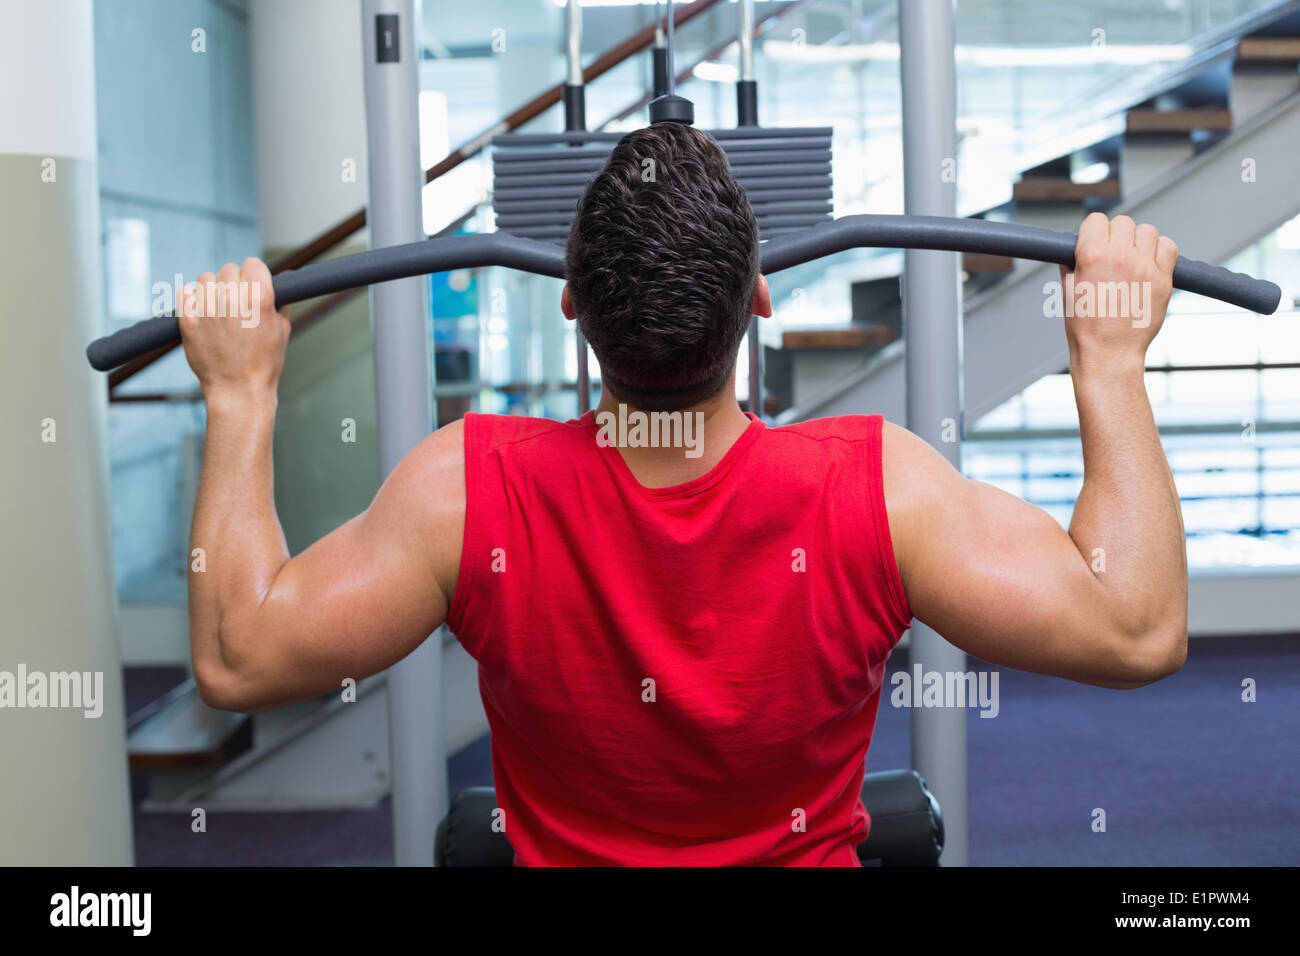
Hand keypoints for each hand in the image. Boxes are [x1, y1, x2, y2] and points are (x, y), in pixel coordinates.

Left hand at [179, 257, 289, 397]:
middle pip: (229, 269)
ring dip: (212, 290)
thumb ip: (277, 303)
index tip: (252, 284)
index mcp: (260, 298)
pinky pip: (185, 292)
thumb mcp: (282, 330)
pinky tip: (202, 314)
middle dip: (234, 283)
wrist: (238, 390)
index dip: (254, 274)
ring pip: (206, 279)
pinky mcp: (188, 318)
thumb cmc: (264, 363)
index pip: (252, 263)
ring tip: (219, 311)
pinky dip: (193, 300)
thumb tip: (274, 288)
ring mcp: (208, 307)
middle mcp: (233, 298)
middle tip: (236, 302)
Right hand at [1060, 212, 1177, 372]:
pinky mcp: (1163, 279)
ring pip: (1148, 231)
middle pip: (1123, 222)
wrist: (1109, 354)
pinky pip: (1168, 247)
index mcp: (1092, 256)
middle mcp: (1121, 256)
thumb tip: (1075, 251)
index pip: (1096, 220)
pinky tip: (1149, 264)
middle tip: (1112, 255)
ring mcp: (1145, 267)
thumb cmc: (1085, 328)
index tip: (1093, 243)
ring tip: (1132, 260)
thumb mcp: (1068, 292)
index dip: (1093, 232)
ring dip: (1139, 241)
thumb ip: (1072, 265)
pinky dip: (1160, 251)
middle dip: (1116, 235)